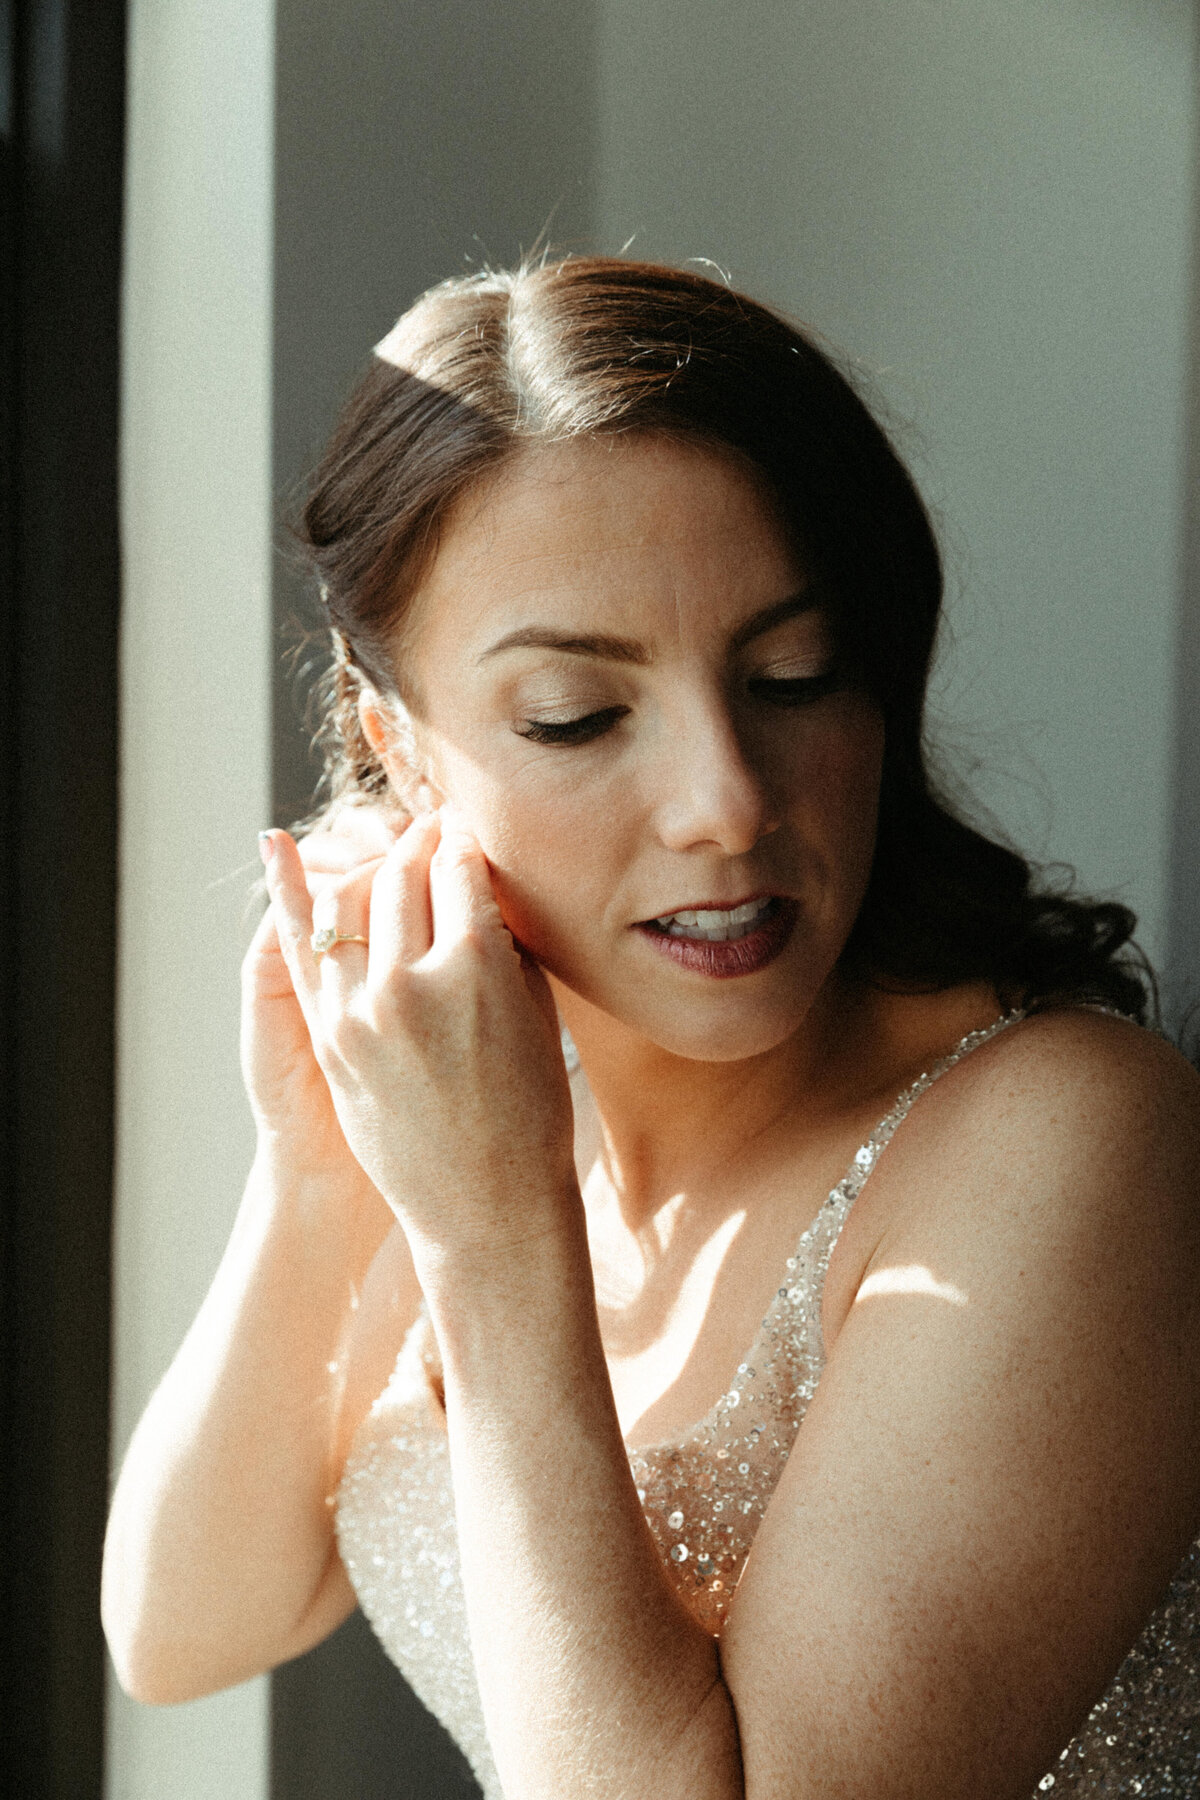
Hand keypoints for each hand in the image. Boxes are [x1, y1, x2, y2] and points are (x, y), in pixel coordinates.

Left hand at [258, 811, 577, 1263]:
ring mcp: (360, 1012)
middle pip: (402, 878)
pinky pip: (303, 948)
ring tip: (388, 860)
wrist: (486, 1204)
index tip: (466, 829)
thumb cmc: (529, 1109)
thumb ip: (500, 939)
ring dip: (371, 870)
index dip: (464, 842)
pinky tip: (280, 848)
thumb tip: (475, 880)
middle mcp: (410, 982)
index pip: (459, 870)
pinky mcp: (328, 1038)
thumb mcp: (532, 1010)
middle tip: (432, 833)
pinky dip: (291, 894)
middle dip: (419, 846)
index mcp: (476, 968)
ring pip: (350, 904)